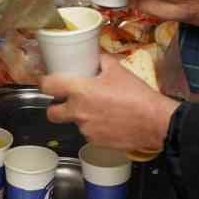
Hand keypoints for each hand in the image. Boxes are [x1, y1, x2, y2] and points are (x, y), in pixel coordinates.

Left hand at [42, 54, 178, 154]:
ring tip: (99, 110)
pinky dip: (94, 127)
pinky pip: (88, 133)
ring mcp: (85, 129)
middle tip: (66, 101)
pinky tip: (109, 122)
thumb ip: (101, 61)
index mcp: (79, 90)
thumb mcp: (118, 70)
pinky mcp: (95, 142)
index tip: (46, 81)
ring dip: (80, 117)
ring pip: (73, 123)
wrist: (154, 121)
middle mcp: (77, 112)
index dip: (44, 83)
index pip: (47, 86)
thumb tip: (94, 56)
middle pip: (51, 113)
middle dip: (55, 107)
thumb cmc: (136, 94)